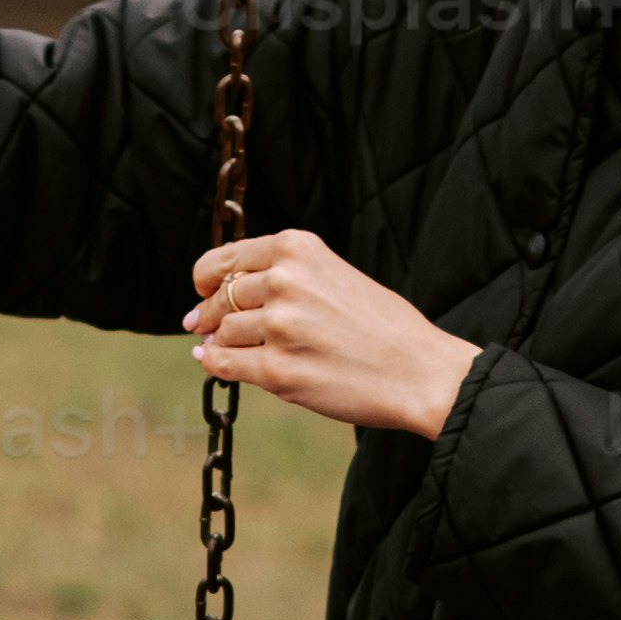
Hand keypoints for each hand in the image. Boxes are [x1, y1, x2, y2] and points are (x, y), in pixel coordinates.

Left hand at [186, 228, 476, 441]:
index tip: (201, 288)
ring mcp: (279, 326)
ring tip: (224, 347)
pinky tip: (213, 362)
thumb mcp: (335, 276)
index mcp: (297, 249)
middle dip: (209, 313)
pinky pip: (225, 365)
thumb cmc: (383, 327)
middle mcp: (284, 281)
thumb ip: (285, 277)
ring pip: (223, 333)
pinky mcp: (278, 370)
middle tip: (203, 324)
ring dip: (219, 342)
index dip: (206, 276)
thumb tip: (219, 298)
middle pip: (221, 297)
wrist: (418, 371)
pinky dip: (214, 364)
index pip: (226, 259)